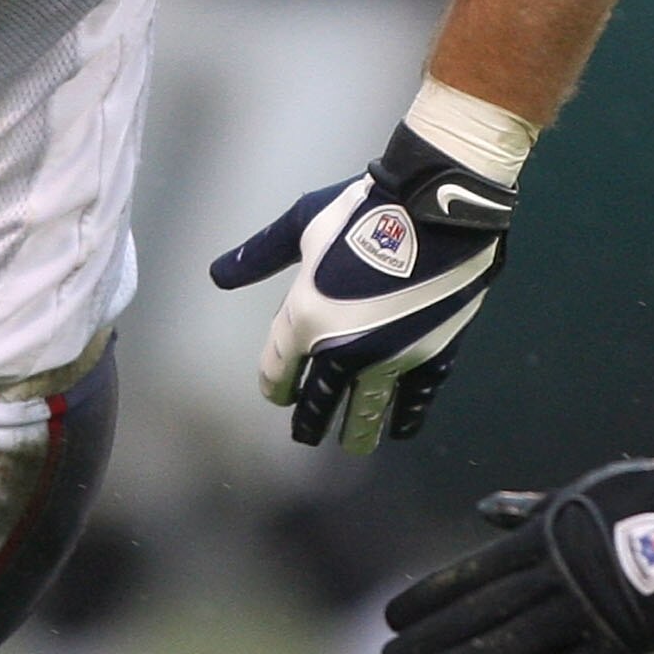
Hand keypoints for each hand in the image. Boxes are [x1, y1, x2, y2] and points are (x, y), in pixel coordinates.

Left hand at [209, 125, 513, 453]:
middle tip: (307, 436)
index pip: (279, 366)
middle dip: (312, 418)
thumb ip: (261, 254)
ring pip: (367, 405)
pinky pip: (416, 395)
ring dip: (357, 428)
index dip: (275, 384)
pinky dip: (408, 414)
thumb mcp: (301, 224)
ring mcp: (389, 357)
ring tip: (354, 444)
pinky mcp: (431, 354)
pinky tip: (402, 427)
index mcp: (306, 318)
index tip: (279, 395)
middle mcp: (343, 349)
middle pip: (321, 397)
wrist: (435, 209)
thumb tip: (218, 275)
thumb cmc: (362, 209)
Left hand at [381, 453, 653, 653]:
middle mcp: (554, 577)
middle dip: (429, 637)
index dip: (428, 596)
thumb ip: (529, 511)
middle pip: (478, 612)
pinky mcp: (620, 642)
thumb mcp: (580, 494)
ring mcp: (585, 611)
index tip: (391, 616)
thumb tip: (485, 510)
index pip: (472, 574)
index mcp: (544, 539)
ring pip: (507, 645)